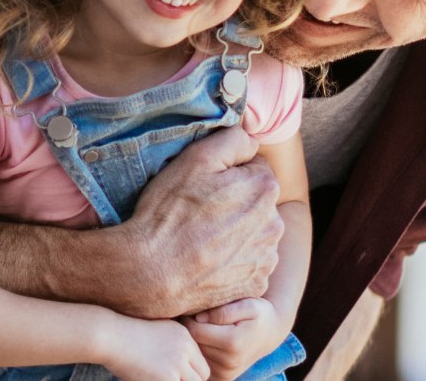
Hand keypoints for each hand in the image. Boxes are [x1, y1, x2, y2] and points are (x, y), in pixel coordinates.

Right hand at [98, 317, 212, 380]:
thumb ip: (169, 344)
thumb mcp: (153, 331)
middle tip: (168, 378)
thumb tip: (172, 367)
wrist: (109, 335)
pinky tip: (149, 379)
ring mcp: (178, 363)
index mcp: (184, 336)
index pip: (200, 362)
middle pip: (201, 375)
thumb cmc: (123, 334)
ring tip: (158, 378)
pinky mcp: (167, 377)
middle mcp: (185, 348)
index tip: (174, 375)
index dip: (190, 373)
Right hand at [105, 128, 283, 318]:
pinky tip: (208, 261)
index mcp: (265, 189)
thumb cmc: (169, 213)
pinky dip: (233, 263)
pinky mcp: (255, 285)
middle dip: (236, 203)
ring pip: (254, 235)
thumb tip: (252, 142)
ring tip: (202, 239)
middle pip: (257, 203)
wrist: (151, 273)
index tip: (205, 186)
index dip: (228, 174)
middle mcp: (274, 225)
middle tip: (200, 213)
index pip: (254, 169)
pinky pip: (249, 265)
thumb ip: (233, 140)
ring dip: (236, 234)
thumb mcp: (195, 159)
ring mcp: (266, 259)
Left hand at [183, 297, 289, 379]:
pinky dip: (201, 352)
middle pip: (194, 343)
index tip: (194, 310)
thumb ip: (224, 311)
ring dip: (195, 341)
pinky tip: (208, 341)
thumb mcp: (248, 305)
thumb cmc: (258, 314)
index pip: (195, 330)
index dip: (190, 318)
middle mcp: (229, 362)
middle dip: (191, 330)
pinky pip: (202, 362)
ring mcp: (226, 372)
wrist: (271, 334)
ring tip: (204, 328)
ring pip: (196, 354)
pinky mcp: (223, 377)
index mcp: (233, 342)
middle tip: (196, 317)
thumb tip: (199, 318)